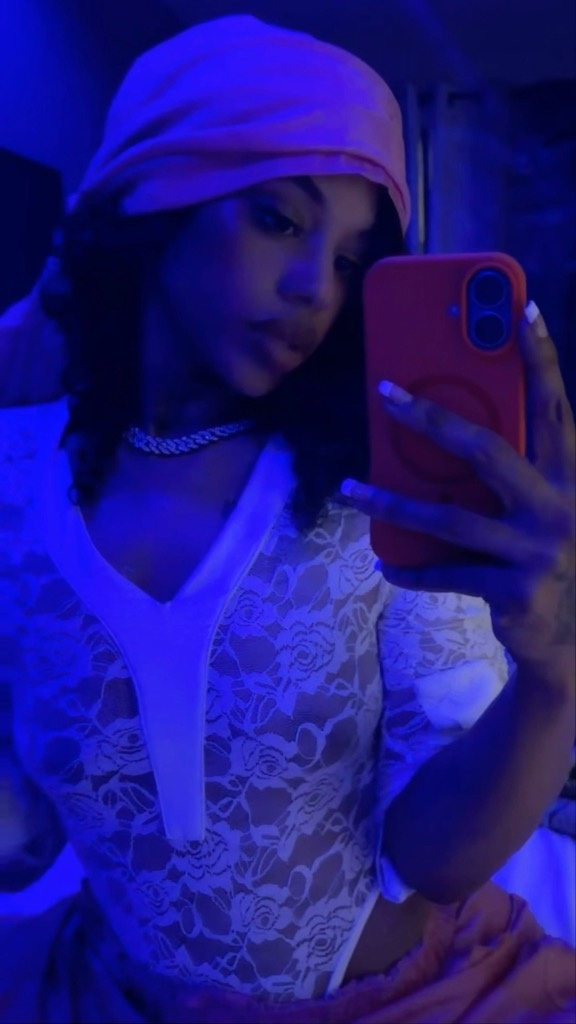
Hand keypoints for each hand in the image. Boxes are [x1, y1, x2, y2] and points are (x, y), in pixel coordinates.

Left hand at [339, 304, 574, 676]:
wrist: (572, 643)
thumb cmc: (550, 562)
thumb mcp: (546, 513)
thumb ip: (516, 479)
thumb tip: (446, 440)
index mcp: (568, 479)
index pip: (555, 408)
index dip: (541, 358)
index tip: (522, 307)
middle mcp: (559, 506)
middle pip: (487, 449)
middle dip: (432, 418)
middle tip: (386, 393)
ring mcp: (537, 550)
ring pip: (449, 516)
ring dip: (391, 502)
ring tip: (349, 490)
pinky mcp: (513, 590)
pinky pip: (446, 572)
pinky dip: (413, 570)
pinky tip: (387, 565)